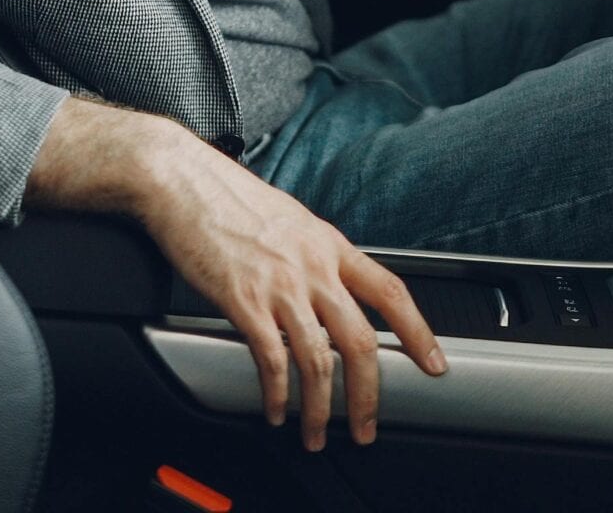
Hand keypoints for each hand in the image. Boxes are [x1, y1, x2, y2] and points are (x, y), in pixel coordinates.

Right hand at [26, 99, 447, 450]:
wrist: (180, 179)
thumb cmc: (227, 197)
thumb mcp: (291, 220)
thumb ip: (316, 257)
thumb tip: (331, 291)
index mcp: (330, 245)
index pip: (391, 292)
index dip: (418, 332)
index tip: (433, 364)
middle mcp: (313, 267)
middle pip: (360, 342)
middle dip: (368, 396)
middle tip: (365, 428)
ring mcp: (279, 284)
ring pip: (318, 361)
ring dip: (320, 409)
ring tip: (314, 433)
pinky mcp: (242, 299)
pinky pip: (271, 359)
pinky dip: (278, 394)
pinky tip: (276, 409)